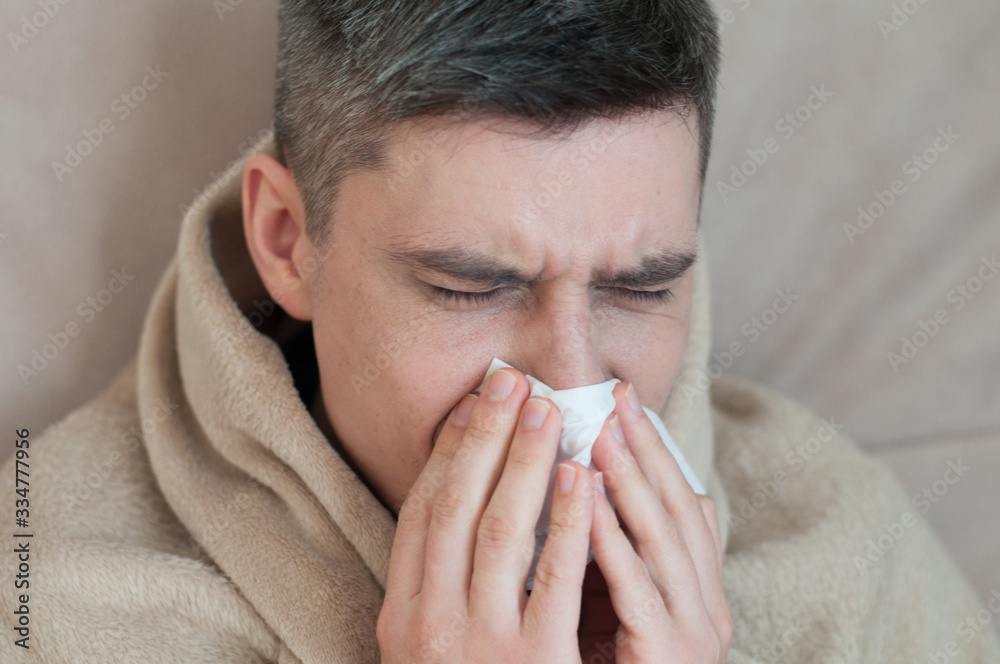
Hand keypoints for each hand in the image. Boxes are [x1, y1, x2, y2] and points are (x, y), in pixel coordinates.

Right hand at [378, 368, 597, 662]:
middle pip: (456, 508)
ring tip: (546, 409)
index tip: (470, 404)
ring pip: (501, 532)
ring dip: (524, 461)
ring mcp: (483, 646)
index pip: (420, 515)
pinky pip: (555, 581)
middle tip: (510, 381)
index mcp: (402, 618)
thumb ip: (440, 593)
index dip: (446, 452)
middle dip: (484, 437)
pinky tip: (581, 477)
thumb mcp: (430, 649)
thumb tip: (460, 508)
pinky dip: (567, 522)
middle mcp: (433, 626)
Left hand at [583, 382, 731, 662]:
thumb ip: (614, 555)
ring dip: (630, 480)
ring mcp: (692, 632)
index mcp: (696, 588)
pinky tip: (583, 497)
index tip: (620, 400)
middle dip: (644, 449)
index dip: (653, 449)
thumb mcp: (620, 607)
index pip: (679, 502)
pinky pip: (637, 589)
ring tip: (601, 431)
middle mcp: (705, 604)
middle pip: (676, 509)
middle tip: (615, 397)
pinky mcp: (667, 655)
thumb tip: (584, 490)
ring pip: (663, 540)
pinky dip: (612, 537)